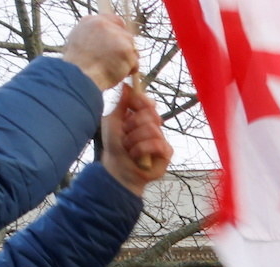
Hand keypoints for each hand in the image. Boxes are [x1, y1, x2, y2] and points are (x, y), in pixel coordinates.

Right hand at [61, 10, 139, 89]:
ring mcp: (117, 37)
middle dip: (125, 50)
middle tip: (117, 62)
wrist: (79, 76)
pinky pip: (135, 62)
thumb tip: (104, 39)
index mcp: (92, 21)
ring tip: (114, 70)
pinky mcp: (126, 50)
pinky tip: (117, 75)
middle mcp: (105, 25)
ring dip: (127, 61)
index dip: (120, 34)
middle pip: (127, 36)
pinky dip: (129, 71)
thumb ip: (94, 35)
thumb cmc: (77, 66)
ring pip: (132, 49)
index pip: (115, 21)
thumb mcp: (79, 42)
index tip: (121, 45)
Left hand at [101, 80, 169, 194]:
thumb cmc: (114, 145)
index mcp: (141, 116)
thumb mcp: (113, 120)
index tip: (132, 106)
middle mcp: (153, 125)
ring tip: (128, 147)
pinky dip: (142, 149)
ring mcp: (161, 138)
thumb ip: (120, 104)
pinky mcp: (166, 152)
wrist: (117, 167)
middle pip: (150, 114)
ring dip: (134, 139)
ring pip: (152, 129)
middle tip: (125, 133)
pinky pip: (157, 144)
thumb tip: (126, 85)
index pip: (147, 102)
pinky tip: (136, 155)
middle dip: (133, 124)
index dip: (141, 101)